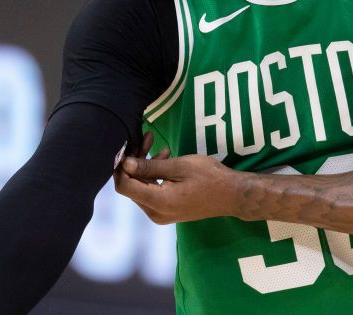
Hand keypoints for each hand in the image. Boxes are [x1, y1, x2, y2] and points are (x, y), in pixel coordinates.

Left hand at [114, 153, 242, 224]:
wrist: (232, 195)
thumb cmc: (210, 177)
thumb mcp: (180, 166)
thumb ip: (150, 167)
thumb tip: (125, 163)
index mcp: (158, 203)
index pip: (125, 187)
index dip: (120, 167)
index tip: (126, 146)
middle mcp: (156, 213)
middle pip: (132, 187)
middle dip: (134, 163)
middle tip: (145, 139)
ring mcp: (161, 214)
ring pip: (142, 188)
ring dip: (145, 167)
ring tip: (157, 144)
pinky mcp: (167, 211)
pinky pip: (152, 192)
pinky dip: (154, 176)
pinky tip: (164, 158)